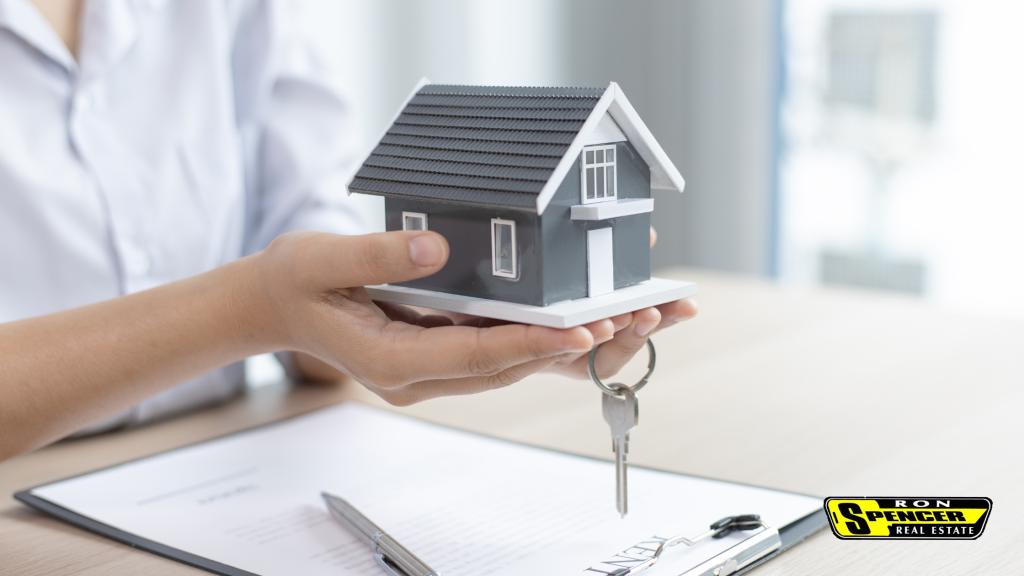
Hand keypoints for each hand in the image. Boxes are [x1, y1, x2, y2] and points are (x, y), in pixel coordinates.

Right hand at [290, 225, 697, 391]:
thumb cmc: (296, 282)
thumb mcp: (323, 259)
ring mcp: (439, 370)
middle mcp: (424, 376)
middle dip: (582, 342)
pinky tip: (601, 316)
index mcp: (392, 362)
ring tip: (644, 314)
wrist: (276, 304)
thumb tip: (436, 253)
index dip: (534, 342)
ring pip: (522, 362)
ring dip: (582, 340)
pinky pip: (510, 348)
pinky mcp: (449, 353)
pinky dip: (555, 333)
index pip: (476, 356)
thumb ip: (378, 257)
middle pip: (515, 366)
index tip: (586, 328)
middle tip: (644, 316)